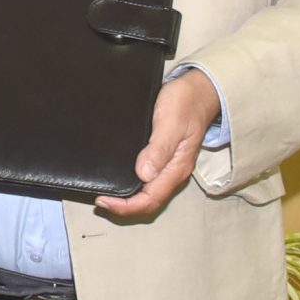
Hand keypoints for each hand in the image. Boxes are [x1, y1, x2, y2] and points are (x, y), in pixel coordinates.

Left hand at [96, 69, 221, 218]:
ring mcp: (169, 167)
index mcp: (176, 168)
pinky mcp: (164, 159)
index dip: (126, 206)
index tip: (104, 201)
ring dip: (128, 200)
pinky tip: (120, 179)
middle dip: (124, 207)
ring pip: (149, 194)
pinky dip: (133, 187)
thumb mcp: (171, 123)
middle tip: (100, 201)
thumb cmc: (186, 103)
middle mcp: (173, 172)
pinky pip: (149, 181)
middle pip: (149, 202)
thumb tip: (143, 173)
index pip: (151, 199)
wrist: (198, 91)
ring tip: (107, 195)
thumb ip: (159, 149)